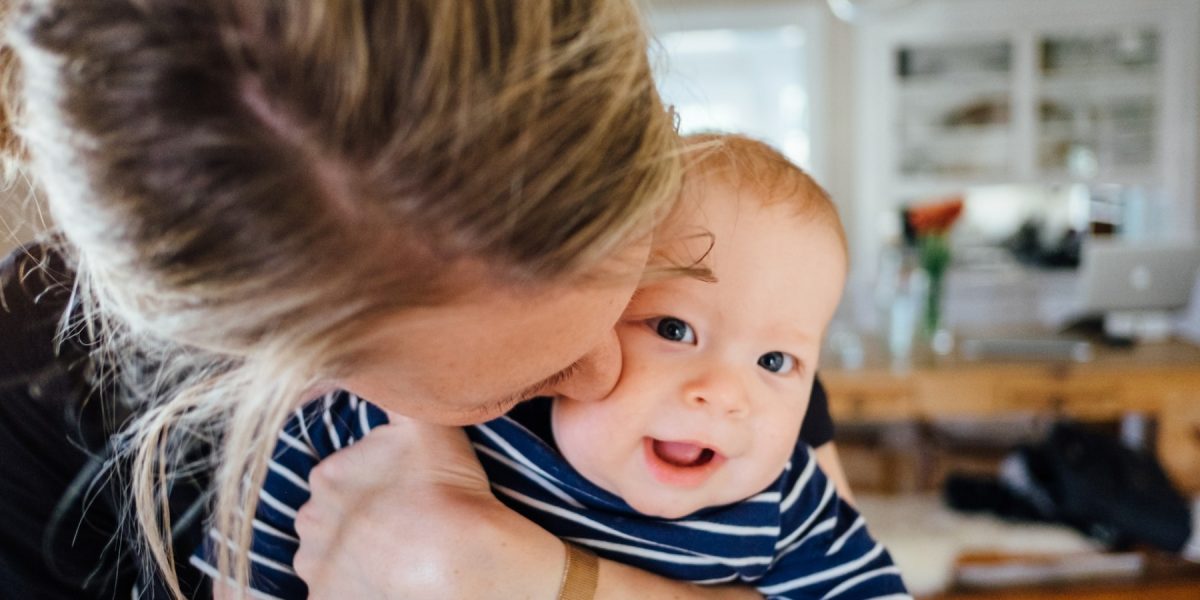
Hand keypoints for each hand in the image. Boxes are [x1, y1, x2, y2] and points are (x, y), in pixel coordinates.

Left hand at [293, 412, 563, 598]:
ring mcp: (316, 567)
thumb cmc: (445, 488)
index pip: (340, 478)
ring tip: (398, 557)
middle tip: (401, 524)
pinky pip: (332, 594)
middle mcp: (311, 521)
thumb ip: (397, 391)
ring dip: (353, 557)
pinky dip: (353, 589)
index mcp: (327, 475)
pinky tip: (384, 583)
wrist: (456, 558)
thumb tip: (378, 362)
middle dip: (356, 522)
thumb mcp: (424, 422)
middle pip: (330, 519)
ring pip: (329, 559)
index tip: (403, 493)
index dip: (373, 486)